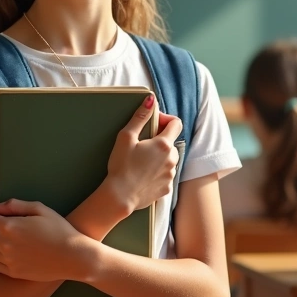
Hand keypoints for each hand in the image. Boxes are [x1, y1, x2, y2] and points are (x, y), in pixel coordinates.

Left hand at [0, 199, 93, 281]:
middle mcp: (6, 244)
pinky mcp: (13, 273)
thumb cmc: (58, 229)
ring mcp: (9, 261)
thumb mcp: (40, 209)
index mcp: (10, 226)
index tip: (0, 217)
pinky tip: (9, 253)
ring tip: (7, 242)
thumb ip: (14, 205)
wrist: (72, 256)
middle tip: (2, 230)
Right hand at [102, 94, 182, 211]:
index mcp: (164, 144)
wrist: (120, 197)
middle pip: (171, 143)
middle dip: (159, 141)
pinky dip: (157, 173)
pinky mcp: (167, 188)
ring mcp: (170, 175)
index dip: (166, 120)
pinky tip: (143, 176)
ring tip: (140, 163)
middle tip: (141, 145)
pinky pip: (165, 176)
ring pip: (169, 160)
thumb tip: (151, 100)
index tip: (153, 124)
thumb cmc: (121, 166)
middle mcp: (172, 159)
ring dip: (159, 158)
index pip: (176, 123)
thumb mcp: (126, 137)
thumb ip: (140, 117)